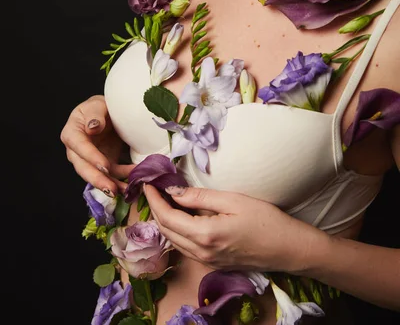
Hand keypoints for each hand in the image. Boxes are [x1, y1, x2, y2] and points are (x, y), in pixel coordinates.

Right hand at [60, 95, 132, 195]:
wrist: (109, 111)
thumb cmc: (100, 106)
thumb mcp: (97, 104)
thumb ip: (95, 114)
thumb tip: (92, 127)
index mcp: (72, 133)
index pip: (80, 147)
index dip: (91, 157)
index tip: (105, 166)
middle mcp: (76, 150)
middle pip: (84, 168)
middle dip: (98, 179)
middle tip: (112, 189)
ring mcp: (90, 160)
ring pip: (97, 175)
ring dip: (111, 184)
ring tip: (125, 191)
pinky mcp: (103, 164)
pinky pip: (112, 174)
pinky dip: (122, 179)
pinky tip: (133, 182)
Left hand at [144, 185, 324, 273]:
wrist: (288, 249)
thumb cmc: (266, 220)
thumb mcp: (233, 200)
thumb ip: (200, 198)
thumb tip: (174, 191)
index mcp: (204, 235)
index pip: (167, 217)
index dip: (154, 199)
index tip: (148, 182)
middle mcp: (201, 252)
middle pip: (166, 231)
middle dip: (155, 209)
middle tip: (153, 188)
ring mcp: (207, 261)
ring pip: (174, 241)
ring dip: (165, 220)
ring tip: (163, 198)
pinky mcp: (214, 263)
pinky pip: (186, 247)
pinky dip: (177, 230)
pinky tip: (181, 216)